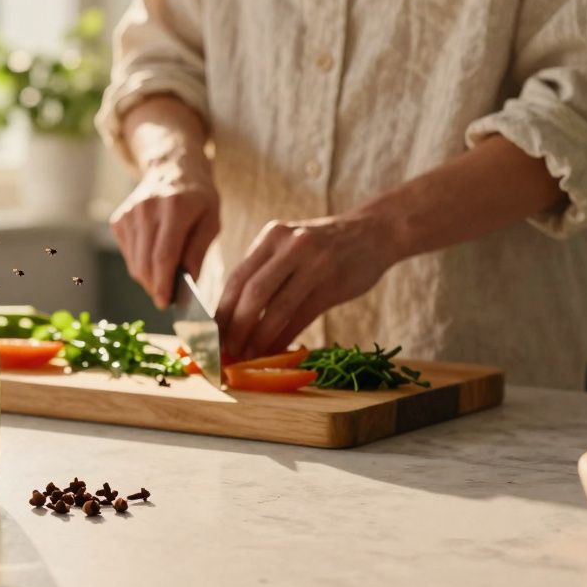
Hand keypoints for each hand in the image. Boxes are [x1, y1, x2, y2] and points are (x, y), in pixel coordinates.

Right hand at [110, 156, 219, 308]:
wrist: (173, 168)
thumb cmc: (198, 198)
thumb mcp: (212, 220)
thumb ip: (199, 251)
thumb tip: (187, 282)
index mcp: (175, 207)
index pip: (164, 255)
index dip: (163, 283)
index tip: (166, 304)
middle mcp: (147, 208)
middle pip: (145, 262)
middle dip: (155, 287)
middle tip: (168, 298)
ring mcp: (129, 213)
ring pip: (134, 262)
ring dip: (148, 278)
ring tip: (165, 276)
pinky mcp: (119, 220)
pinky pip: (128, 254)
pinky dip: (140, 263)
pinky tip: (154, 256)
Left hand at [215, 213, 399, 357]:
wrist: (375, 232)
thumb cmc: (325, 246)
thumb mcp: (291, 246)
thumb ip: (266, 272)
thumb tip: (234, 318)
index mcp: (272, 236)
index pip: (237, 277)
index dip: (221, 309)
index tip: (211, 333)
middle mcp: (290, 246)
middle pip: (252, 292)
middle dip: (235, 326)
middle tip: (227, 349)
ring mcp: (313, 263)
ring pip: (276, 307)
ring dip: (259, 337)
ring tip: (248, 354)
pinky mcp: (332, 283)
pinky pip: (301, 316)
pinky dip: (285, 336)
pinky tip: (275, 351)